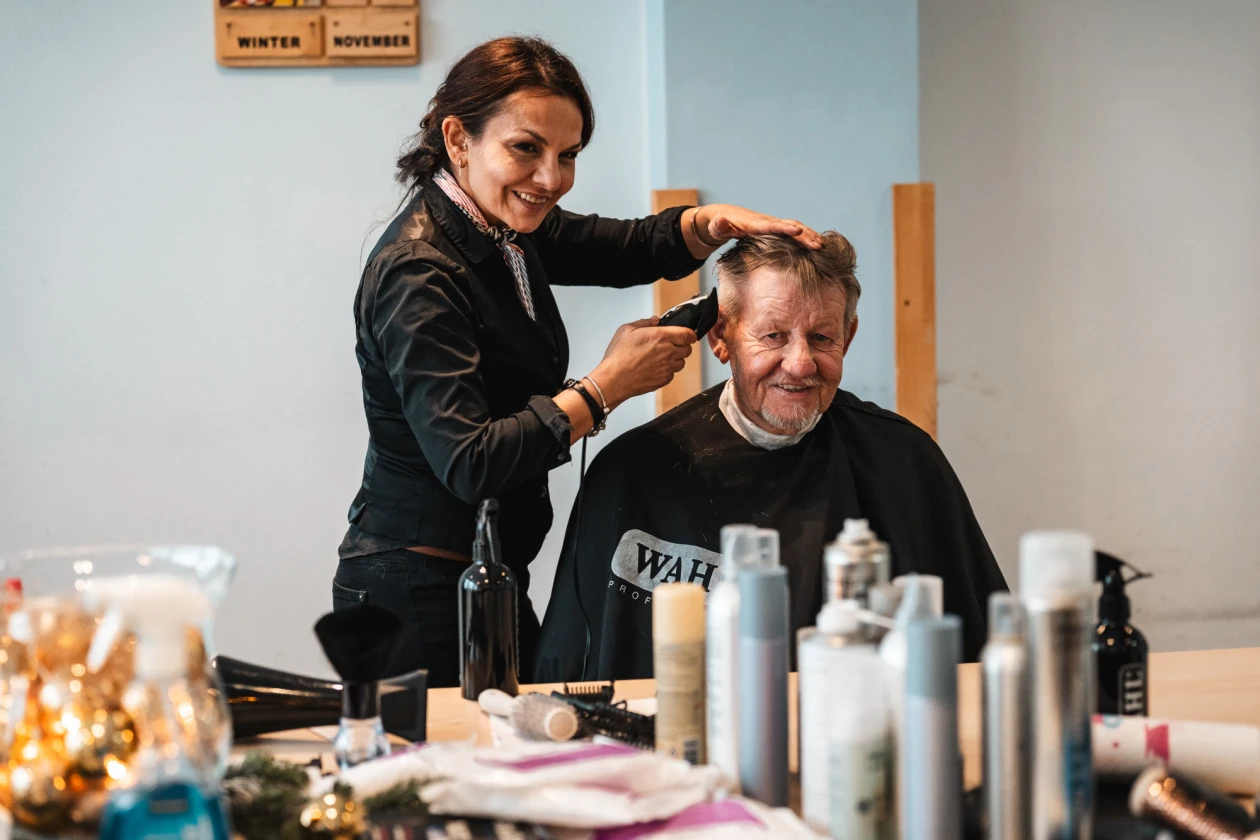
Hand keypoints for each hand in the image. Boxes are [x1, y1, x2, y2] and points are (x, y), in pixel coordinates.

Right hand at [590, 317, 697, 406]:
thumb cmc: (619, 356)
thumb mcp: (627, 330)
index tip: (685, 335)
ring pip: (681, 363)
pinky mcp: (663, 380)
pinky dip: (667, 371)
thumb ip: (644, 323)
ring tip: (661, 357)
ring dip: (675, 359)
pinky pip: (672, 374)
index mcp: (662, 337)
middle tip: (670, 345)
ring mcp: (667, 368)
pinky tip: (654, 368)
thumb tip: (655, 320)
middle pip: (688, 349)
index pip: (688, 334)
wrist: (614, 379)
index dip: (689, 334)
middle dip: (682, 346)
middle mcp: (668, 352)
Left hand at [696, 204, 822, 249]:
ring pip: (795, 227)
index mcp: (753, 224)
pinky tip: (817, 245)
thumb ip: (718, 226)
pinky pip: (794, 231)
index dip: (784, 228)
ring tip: (823, 246)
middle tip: (819, 245)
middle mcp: (766, 222)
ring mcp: (772, 224)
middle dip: (805, 235)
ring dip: (809, 235)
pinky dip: (806, 236)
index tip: (798, 230)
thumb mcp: (715, 227)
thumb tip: (720, 221)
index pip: (771, 226)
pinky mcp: (775, 229)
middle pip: (789, 226)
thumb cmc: (718, 226)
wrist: (722, 217)